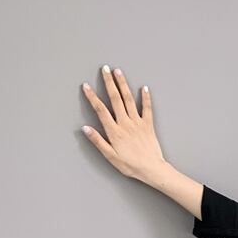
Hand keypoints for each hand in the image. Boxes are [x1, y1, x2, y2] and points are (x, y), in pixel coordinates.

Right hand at [80, 66, 166, 182]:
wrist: (151, 169)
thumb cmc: (131, 165)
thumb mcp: (110, 156)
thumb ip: (98, 141)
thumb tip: (85, 128)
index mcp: (114, 131)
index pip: (101, 110)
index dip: (92, 97)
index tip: (86, 86)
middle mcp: (125, 123)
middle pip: (115, 99)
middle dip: (109, 82)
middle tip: (105, 69)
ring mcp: (138, 122)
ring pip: (129, 99)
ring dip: (123, 84)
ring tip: (118, 72)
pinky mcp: (148, 125)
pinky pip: (147, 108)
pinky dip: (146, 97)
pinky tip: (144, 87)